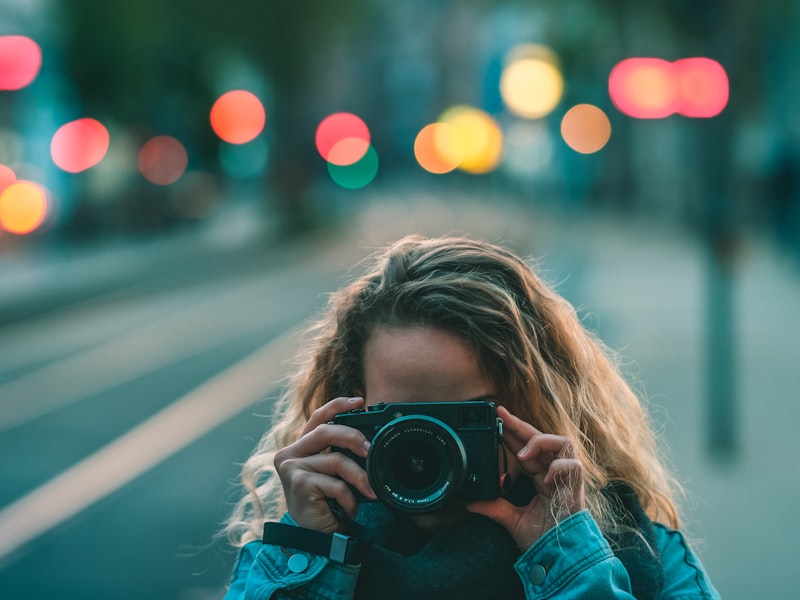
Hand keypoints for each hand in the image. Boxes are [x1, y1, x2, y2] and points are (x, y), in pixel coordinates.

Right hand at [273, 396, 376, 532]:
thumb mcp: (334, 473)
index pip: (318, 417)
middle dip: (354, 438)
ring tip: (369, 492)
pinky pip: (336, 484)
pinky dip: (349, 498)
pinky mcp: (298, 484)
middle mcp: (290, 453)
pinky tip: (349, 509)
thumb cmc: (326, 504)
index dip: (338, 405)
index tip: (359, 401)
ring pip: (336, 460)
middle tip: (371, 451)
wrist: (315, 538)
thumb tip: (367, 440)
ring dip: (359, 478)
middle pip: (327, 431)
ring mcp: (291, 468)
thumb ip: (340, 453)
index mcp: (301, 446)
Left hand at [468, 406, 584, 550]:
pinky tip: (544, 478)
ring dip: (540, 442)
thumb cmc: (542, 540)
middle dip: (521, 425)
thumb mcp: (511, 520)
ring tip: (522, 454)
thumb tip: (469, 503)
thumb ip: (494, 507)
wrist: (559, 558)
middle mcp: (555, 474)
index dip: (513, 434)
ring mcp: (567, 479)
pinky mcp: (577, 488)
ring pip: (563, 443)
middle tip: (502, 415)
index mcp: (542, 478)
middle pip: (542, 438)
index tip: (496, 419)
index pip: (527, 448)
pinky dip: (558, 467)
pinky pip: (573, 466)